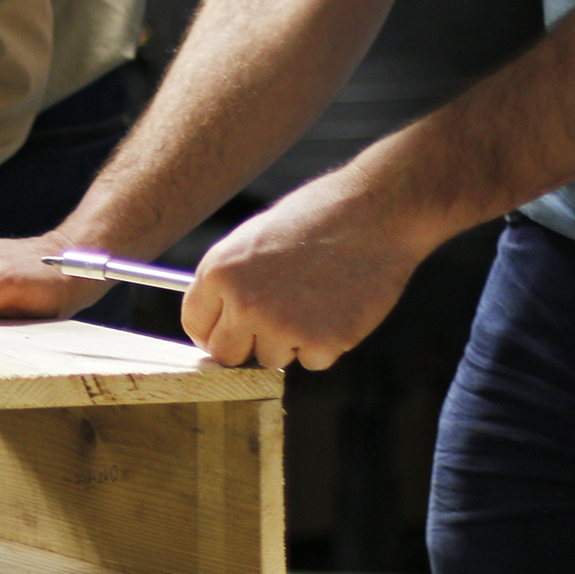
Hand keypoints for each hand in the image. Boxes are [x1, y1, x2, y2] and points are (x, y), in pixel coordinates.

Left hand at [180, 171, 424, 369]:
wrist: (378, 212)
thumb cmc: (318, 218)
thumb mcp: (254, 237)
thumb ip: (231, 279)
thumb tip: (218, 319)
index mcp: (219, 271)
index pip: (196, 325)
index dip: (214, 329)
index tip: (229, 331)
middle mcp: (244, 302)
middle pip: (226, 354)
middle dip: (247, 344)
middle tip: (274, 323)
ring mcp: (282, 326)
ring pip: (271, 359)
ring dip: (290, 342)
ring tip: (315, 301)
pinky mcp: (323, 341)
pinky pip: (312, 361)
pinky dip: (326, 344)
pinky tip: (338, 308)